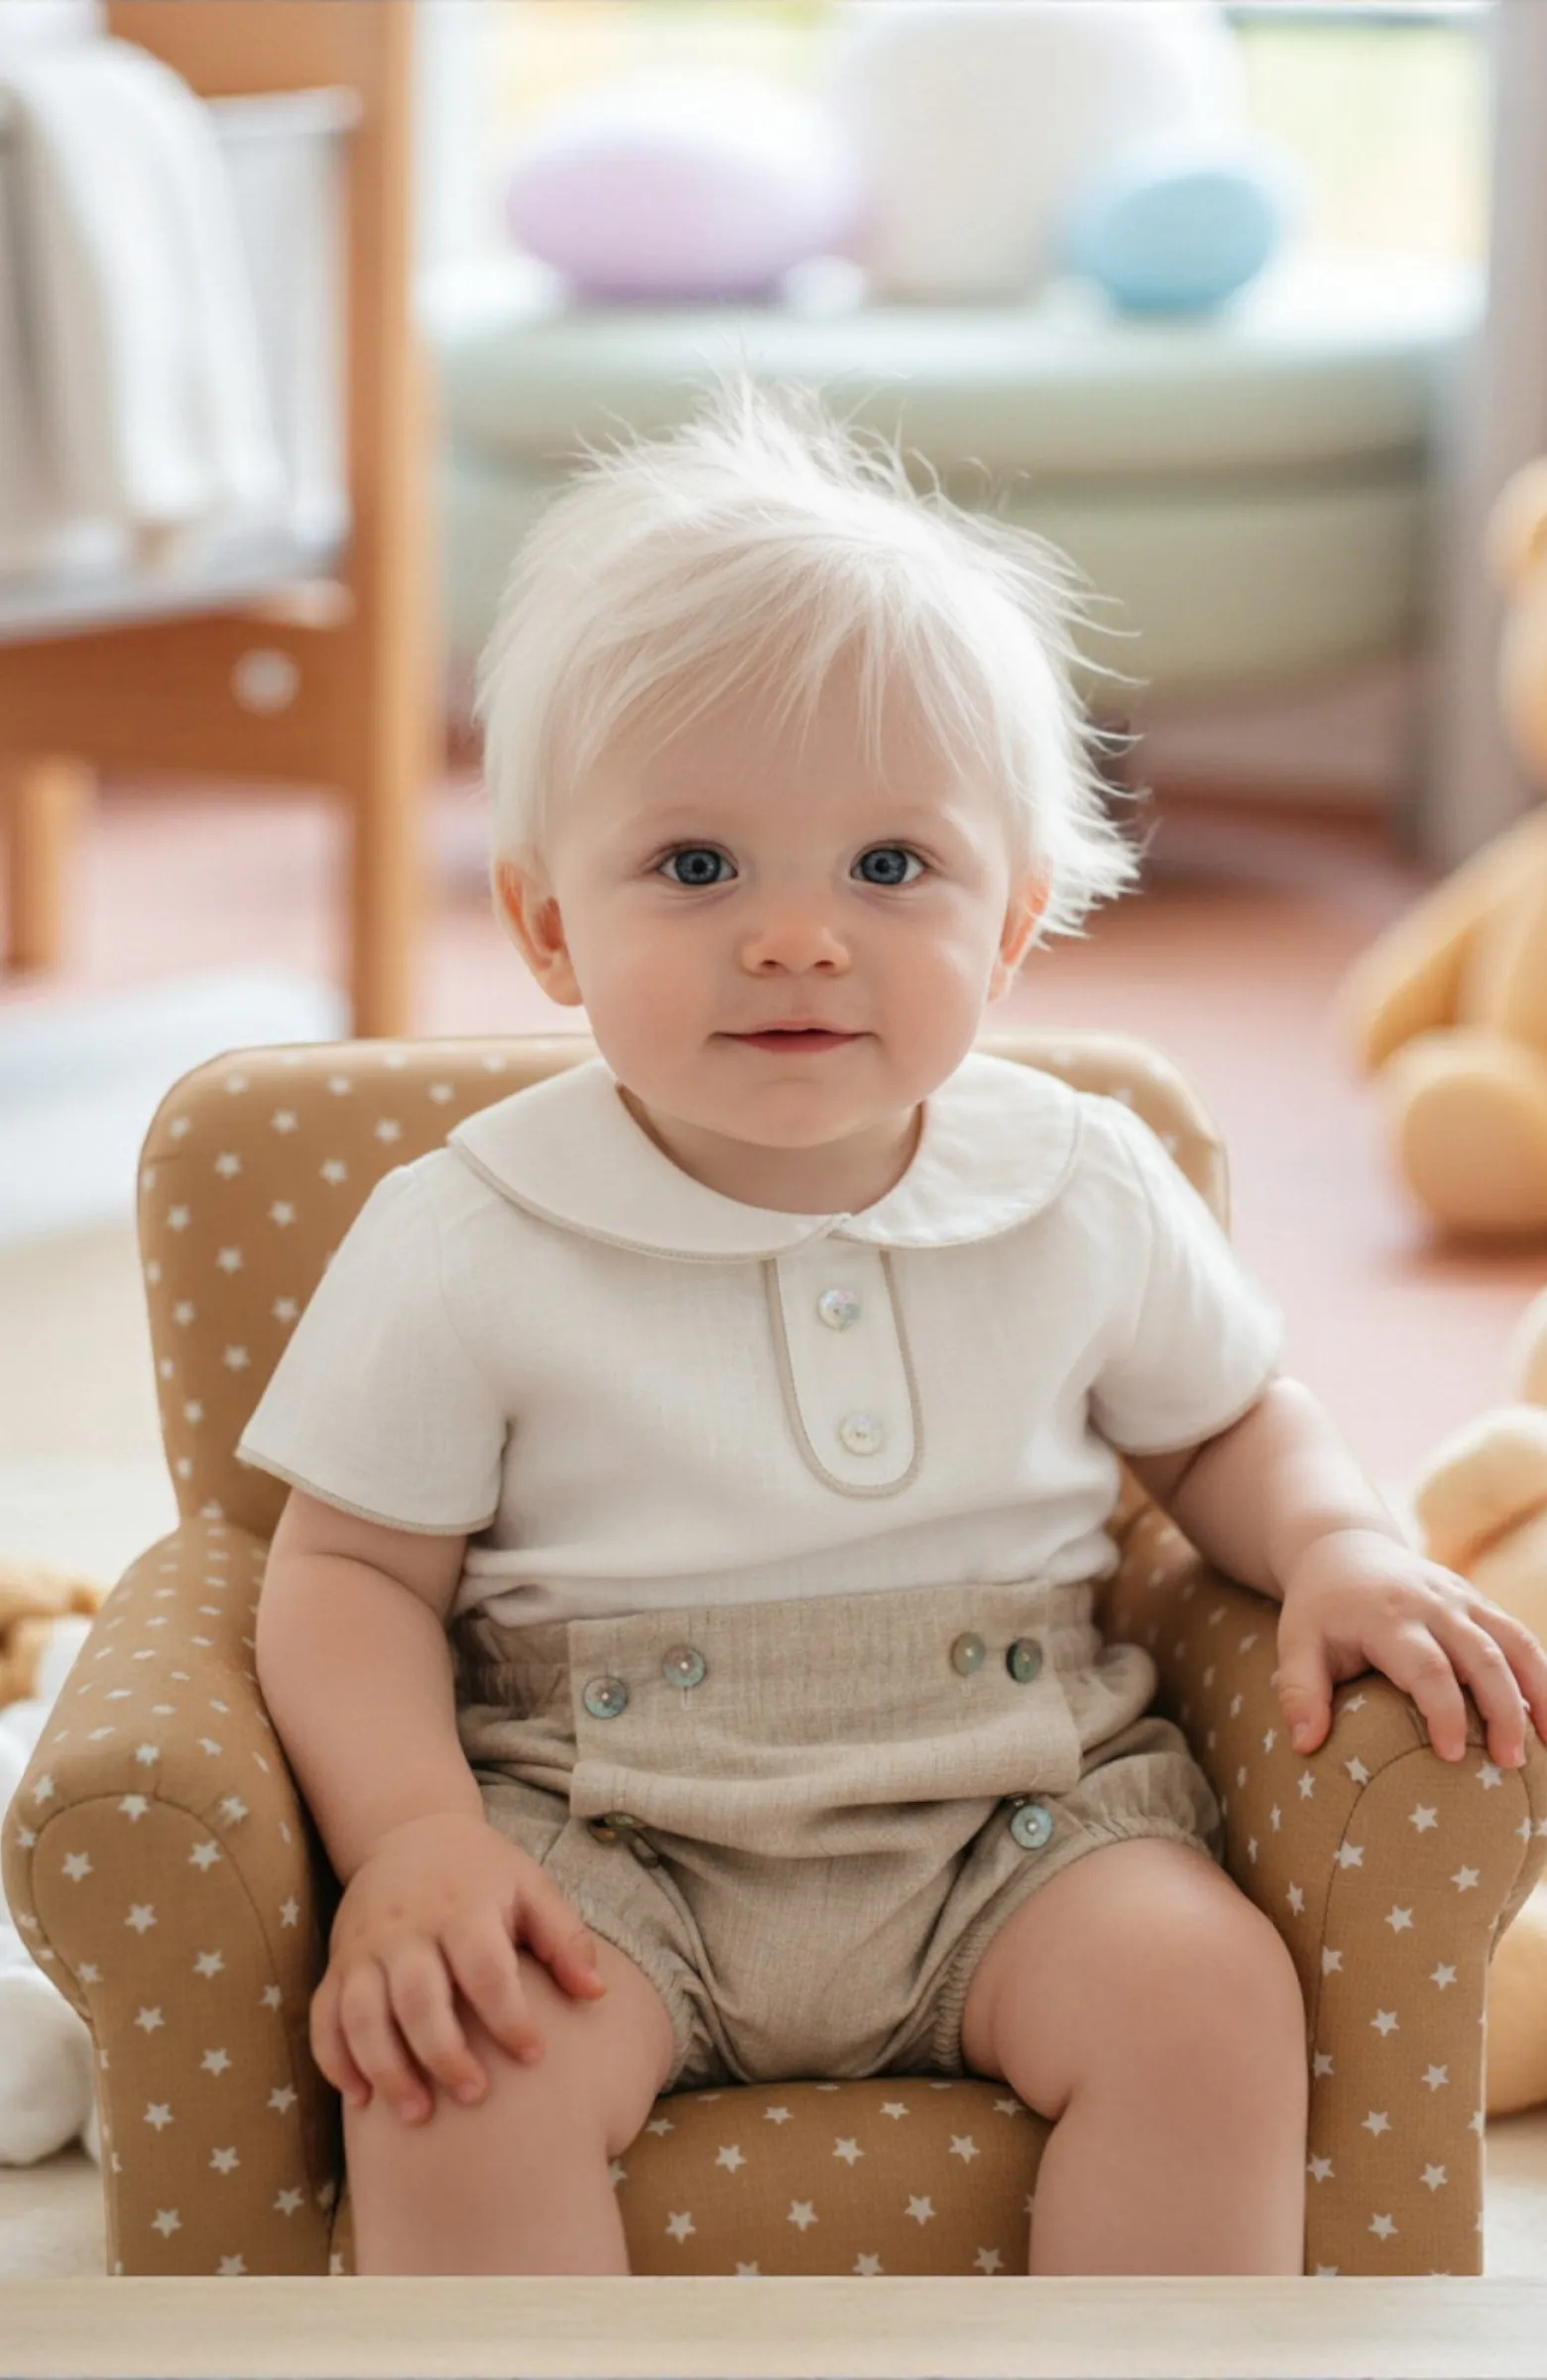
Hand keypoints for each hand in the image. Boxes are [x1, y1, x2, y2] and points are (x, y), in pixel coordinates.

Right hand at [310, 1811, 606, 2125]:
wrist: (410, 1832)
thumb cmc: (483, 1873)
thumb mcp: (530, 1887)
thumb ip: (564, 1938)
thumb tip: (596, 1994)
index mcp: (463, 1908)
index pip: (485, 1969)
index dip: (510, 2017)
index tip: (535, 2057)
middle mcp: (408, 1929)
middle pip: (418, 1998)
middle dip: (444, 2053)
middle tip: (475, 2096)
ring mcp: (365, 1948)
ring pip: (363, 2015)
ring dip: (386, 2068)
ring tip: (417, 2115)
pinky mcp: (337, 1965)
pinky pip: (324, 2018)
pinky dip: (335, 2061)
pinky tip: (360, 2100)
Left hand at [1274, 1526, 1546, 1766]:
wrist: (1345, 1548)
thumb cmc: (1319, 1609)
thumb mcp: (1296, 1643)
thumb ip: (1298, 1692)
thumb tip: (1303, 1747)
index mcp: (1387, 1615)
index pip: (1427, 1666)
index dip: (1444, 1711)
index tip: (1453, 1756)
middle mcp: (1433, 1602)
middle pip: (1482, 1657)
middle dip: (1502, 1711)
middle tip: (1510, 1764)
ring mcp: (1463, 1598)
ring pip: (1515, 1642)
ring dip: (1540, 1692)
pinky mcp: (1480, 1601)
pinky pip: (1520, 1636)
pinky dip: (1541, 1674)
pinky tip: (1546, 1716)